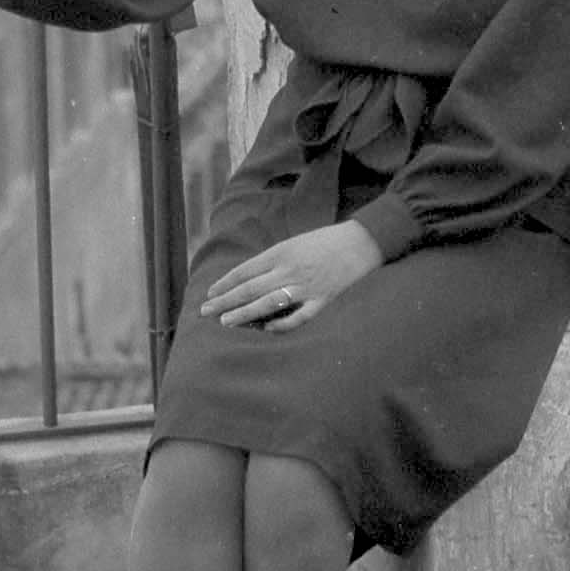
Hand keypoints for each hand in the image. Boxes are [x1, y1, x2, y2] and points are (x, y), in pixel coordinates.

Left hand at [202, 222, 382, 332]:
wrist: (364, 241)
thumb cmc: (327, 241)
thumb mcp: (295, 243)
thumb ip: (275, 260)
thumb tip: (250, 279)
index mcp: (281, 252)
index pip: (245, 271)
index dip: (225, 283)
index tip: (210, 294)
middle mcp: (289, 269)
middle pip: (250, 288)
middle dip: (225, 301)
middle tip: (205, 312)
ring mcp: (306, 286)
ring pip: (268, 303)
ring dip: (244, 313)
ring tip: (225, 322)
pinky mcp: (324, 300)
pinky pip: (299, 317)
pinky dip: (282, 324)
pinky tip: (267, 330)